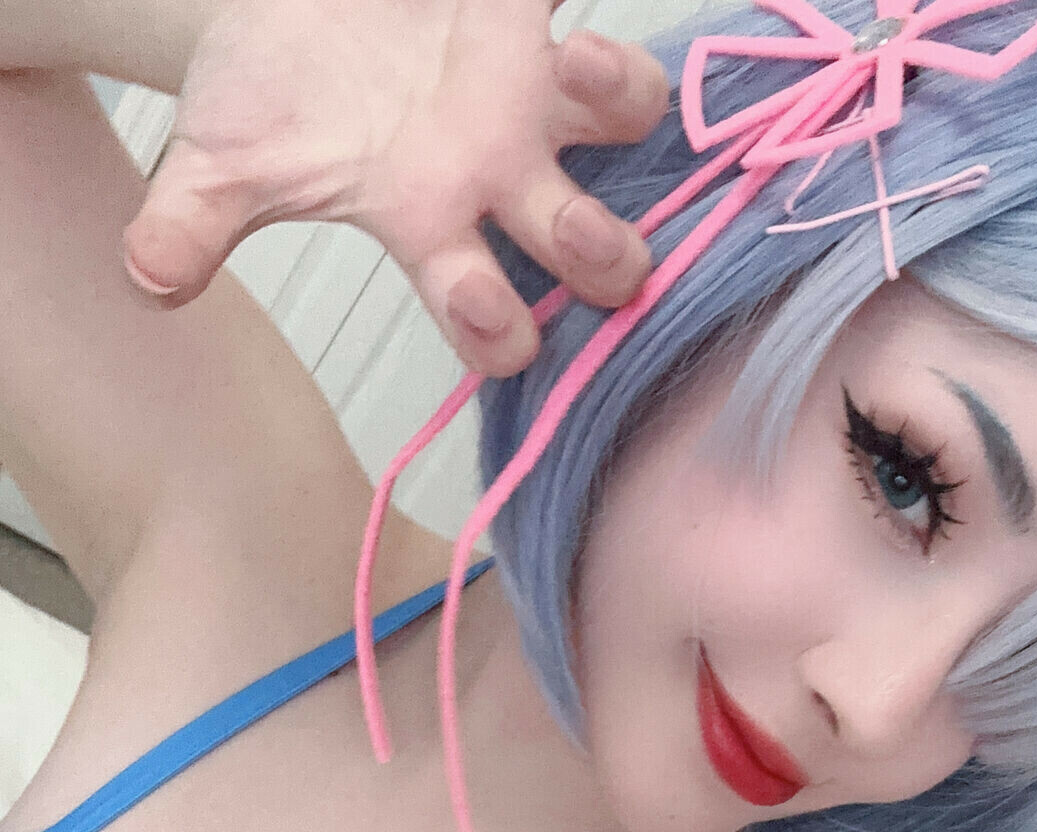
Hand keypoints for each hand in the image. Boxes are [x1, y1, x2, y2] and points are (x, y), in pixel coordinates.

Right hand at [122, 0, 668, 375]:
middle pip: (586, 241)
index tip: (496, 314)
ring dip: (623, 97)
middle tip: (586, 237)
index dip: (502, 330)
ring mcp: (527, 88)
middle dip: (603, 255)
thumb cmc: (265, 104)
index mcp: (431, 228)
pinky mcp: (525, 5)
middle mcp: (499, 173)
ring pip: (625, 112)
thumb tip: (147, 276)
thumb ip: (191, 223)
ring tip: (573, 59)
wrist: (279, 14)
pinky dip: (596, 16)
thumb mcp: (219, 164)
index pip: (488, 312)